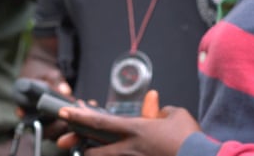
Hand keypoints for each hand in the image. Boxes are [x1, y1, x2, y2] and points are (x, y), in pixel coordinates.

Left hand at [56, 100, 197, 155]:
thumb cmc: (190, 138)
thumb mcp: (175, 115)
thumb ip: (159, 109)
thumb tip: (153, 103)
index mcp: (135, 130)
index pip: (100, 122)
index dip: (79, 117)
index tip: (64, 112)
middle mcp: (129, 149)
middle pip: (93, 150)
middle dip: (79, 146)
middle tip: (68, 141)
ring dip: (96, 154)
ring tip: (88, 149)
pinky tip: (116, 152)